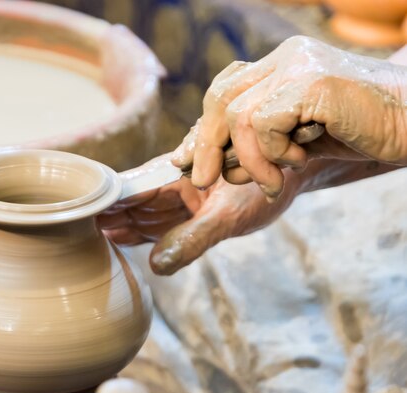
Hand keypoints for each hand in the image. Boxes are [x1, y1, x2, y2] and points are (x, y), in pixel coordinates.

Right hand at [99, 168, 302, 274]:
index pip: (130, 187)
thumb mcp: (230, 216)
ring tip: (88, 236)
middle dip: (105, 214)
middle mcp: (172, 184)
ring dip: (117, 224)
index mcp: (177, 174)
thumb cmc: (265, 187)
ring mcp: (179, 199)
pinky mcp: (188, 213)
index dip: (105, 200)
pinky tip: (118, 238)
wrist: (291, 173)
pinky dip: (137, 232)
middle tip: (73, 230)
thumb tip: (158, 266)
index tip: (79, 212)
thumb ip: (195, 239)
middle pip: (129, 201)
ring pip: (139, 212)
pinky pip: (156, 223)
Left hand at [173, 36, 406, 200]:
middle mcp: (285, 57)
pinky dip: (272, 152)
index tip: (186, 161)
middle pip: (220, 99)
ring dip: (249, 160)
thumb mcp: (297, 137)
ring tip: (272, 180)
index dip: (202, 129)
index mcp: (281, 64)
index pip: (223, 91)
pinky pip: (264, 123)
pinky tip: (299, 159)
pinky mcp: (312, 81)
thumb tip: (209, 163)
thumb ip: (258, 142)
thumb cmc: (360, 133)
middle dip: (206, 145)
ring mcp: (298, 65)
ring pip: (239, 116)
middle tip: (205, 181)